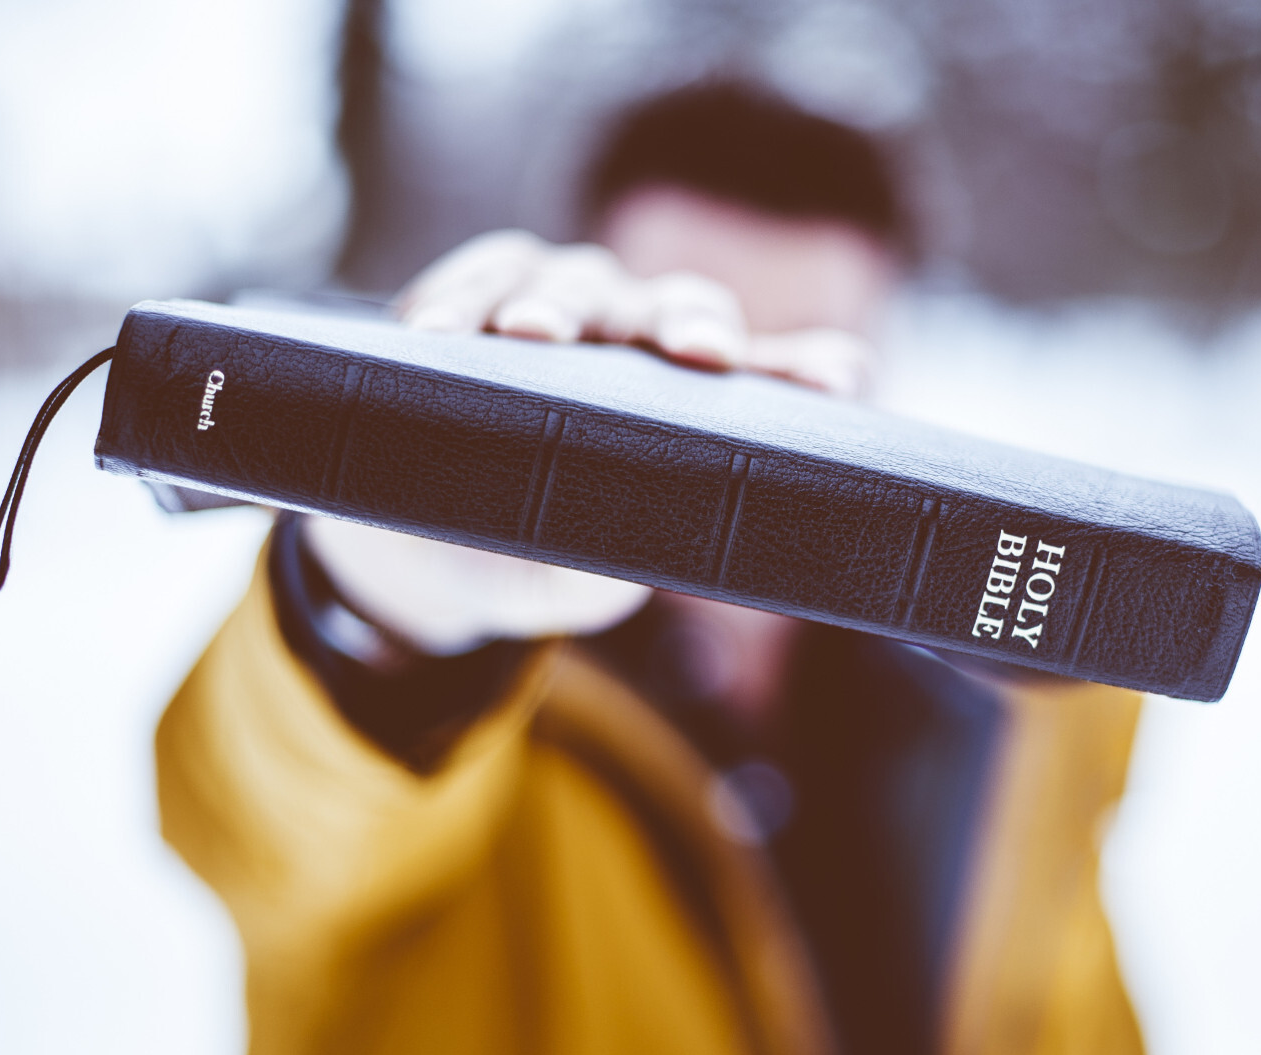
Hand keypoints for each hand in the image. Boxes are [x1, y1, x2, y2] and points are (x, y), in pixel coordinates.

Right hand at [312, 230, 875, 655]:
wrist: (424, 548)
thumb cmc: (529, 555)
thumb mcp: (583, 573)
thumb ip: (624, 557)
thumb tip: (655, 550)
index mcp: (685, 401)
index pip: (761, 375)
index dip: (800, 368)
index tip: (837, 381)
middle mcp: (635, 340)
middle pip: (677, 305)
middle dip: (685, 322)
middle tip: (689, 352)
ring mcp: (561, 307)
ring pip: (575, 279)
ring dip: (554, 303)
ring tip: (528, 334)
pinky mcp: (478, 296)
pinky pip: (482, 276)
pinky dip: (459, 296)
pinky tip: (436, 327)